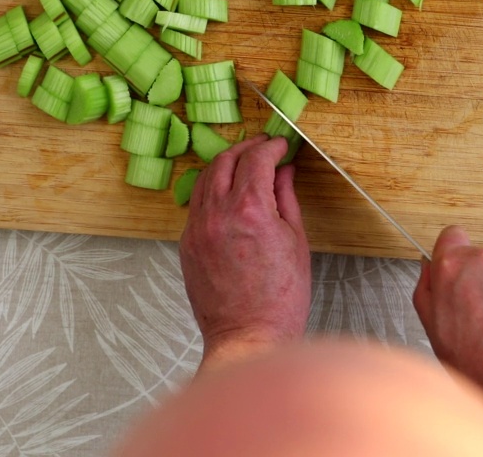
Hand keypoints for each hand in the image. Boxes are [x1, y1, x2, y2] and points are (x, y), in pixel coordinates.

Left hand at [180, 135, 309, 371]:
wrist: (248, 336)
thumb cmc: (280, 299)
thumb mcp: (296, 242)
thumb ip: (286, 199)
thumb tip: (284, 172)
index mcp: (250, 209)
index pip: (256, 159)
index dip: (271, 146)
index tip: (281, 145)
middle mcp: (217, 214)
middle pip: (225, 160)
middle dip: (246, 148)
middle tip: (263, 148)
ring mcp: (197, 229)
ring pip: (205, 179)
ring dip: (225, 165)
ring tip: (244, 166)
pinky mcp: (187, 244)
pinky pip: (197, 204)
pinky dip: (212, 191)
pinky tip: (228, 196)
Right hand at [412, 226, 482, 425]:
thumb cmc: (479, 361)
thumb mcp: (433, 329)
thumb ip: (428, 291)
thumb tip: (430, 269)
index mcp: (450, 269)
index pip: (450, 237)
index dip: (453, 253)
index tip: (456, 270)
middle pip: (479, 260)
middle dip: (479, 280)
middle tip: (480, 314)